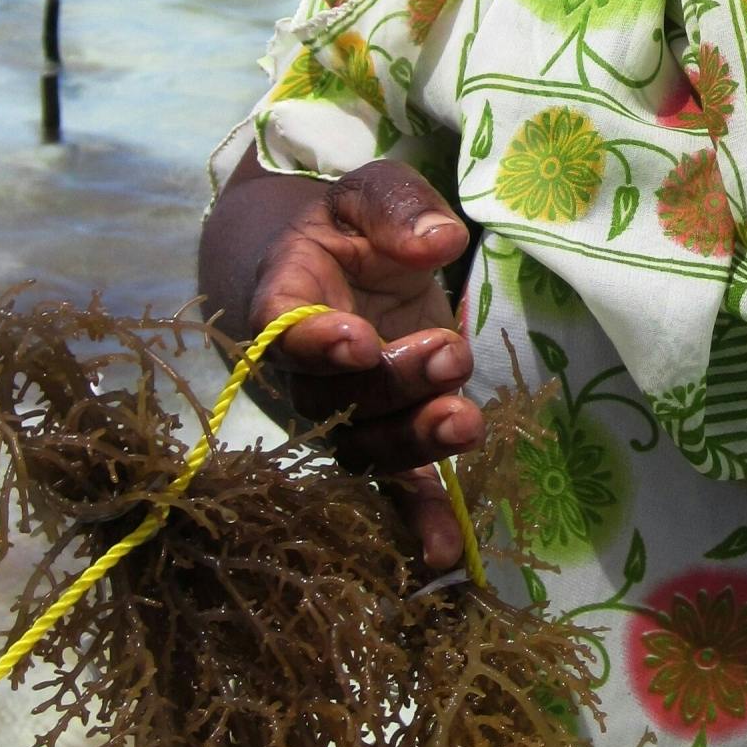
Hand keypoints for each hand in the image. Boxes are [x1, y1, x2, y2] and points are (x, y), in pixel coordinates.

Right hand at [207, 151, 484, 568]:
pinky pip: (394, 488)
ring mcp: (343, 412)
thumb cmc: (350, 228)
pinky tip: (447, 555)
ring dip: (415, 444)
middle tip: (446, 353)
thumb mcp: (371, 191)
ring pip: (364, 445)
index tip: (356, 339)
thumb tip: (438, 241)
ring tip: (465, 423)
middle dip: (393, 383)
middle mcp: (304, 370)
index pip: (281, 324)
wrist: (333, 266)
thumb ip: (398, 209)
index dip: (312, 339)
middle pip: (334, 394)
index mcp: (287, 296)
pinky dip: (418, 522)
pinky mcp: (383, 438)